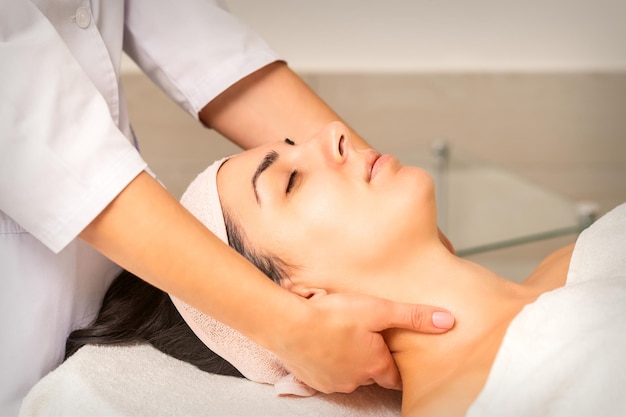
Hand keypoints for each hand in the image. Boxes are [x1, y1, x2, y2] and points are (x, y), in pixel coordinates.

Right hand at [275, 292, 454, 393]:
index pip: (395, 377)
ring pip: (348, 373)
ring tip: (341, 335)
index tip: (395, 355)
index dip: (395, 365)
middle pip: (371, 373)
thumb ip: (413, 316)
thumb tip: (448, 321)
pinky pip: (326, 373)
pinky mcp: (312, 380)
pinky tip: (322, 343)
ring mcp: (332, 382)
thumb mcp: (378, 309)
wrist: (288, 324)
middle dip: (370, 358)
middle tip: (365, 336)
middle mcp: (356, 380)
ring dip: (347, 358)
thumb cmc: (333, 315)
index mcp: (375, 366)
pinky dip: (327, 361)